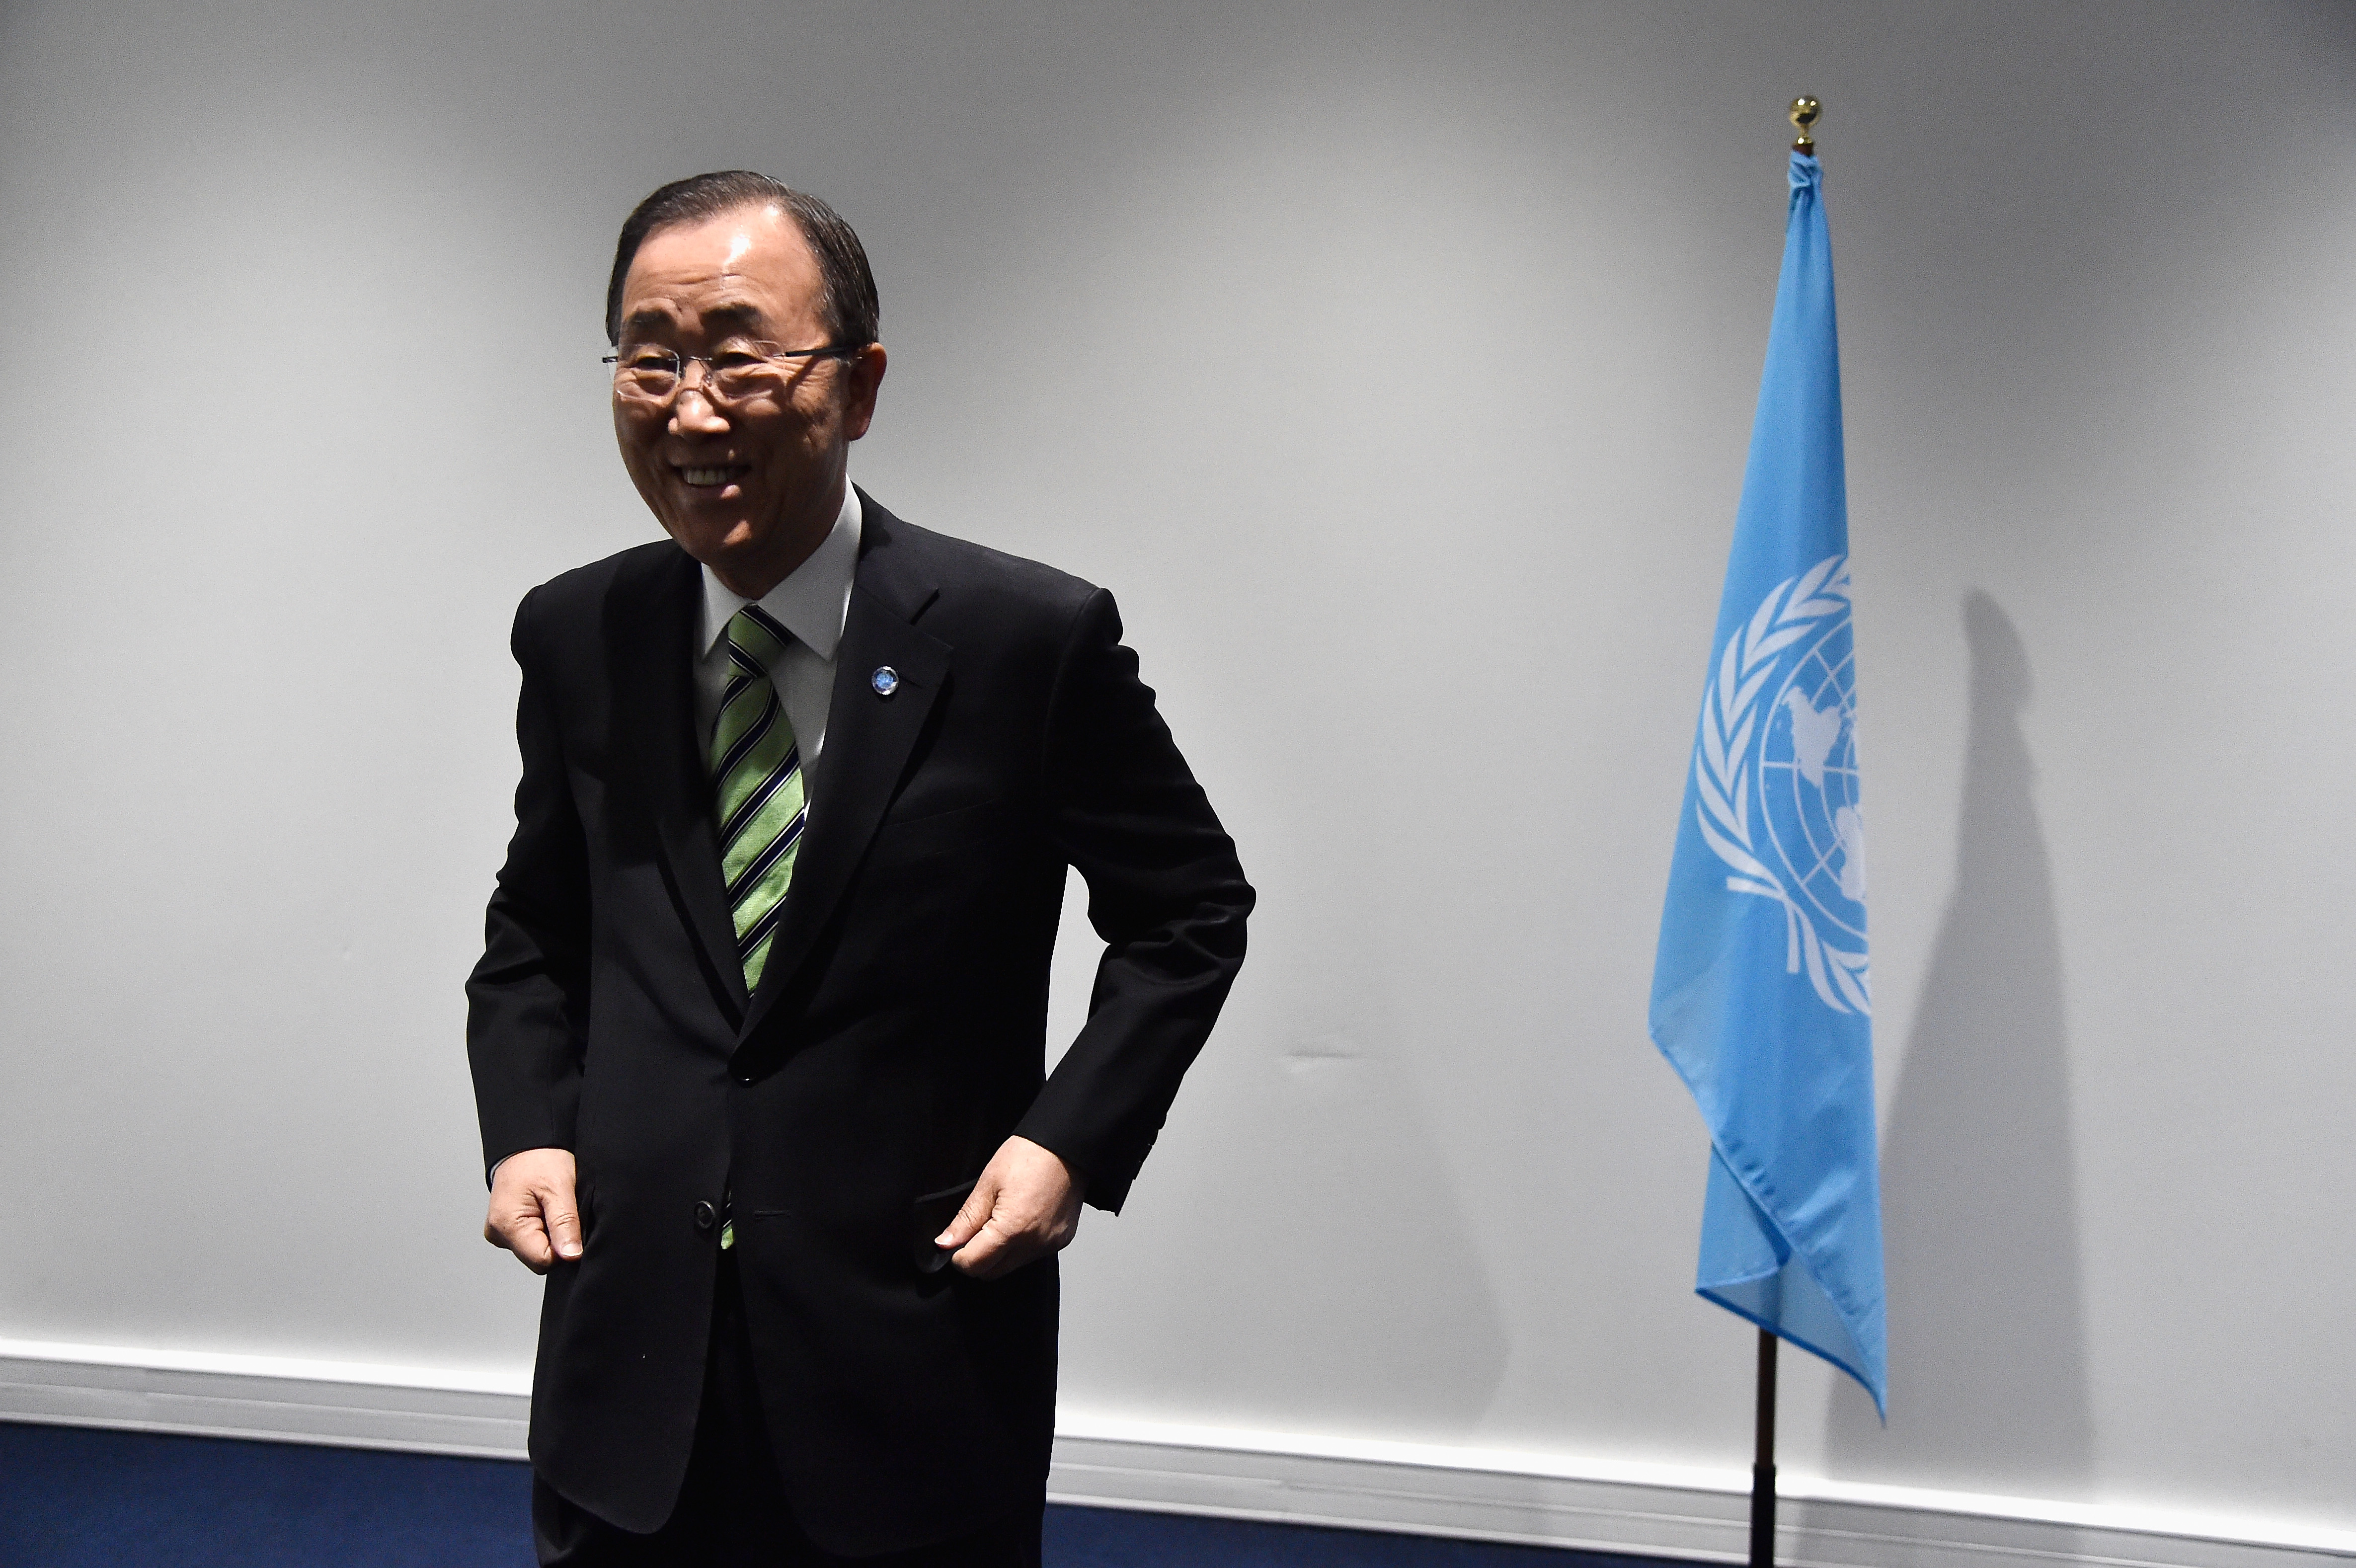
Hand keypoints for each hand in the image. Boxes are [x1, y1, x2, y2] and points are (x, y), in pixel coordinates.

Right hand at [484, 1147, 580, 1273]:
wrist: (526, 1144)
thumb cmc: (540, 1158)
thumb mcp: (560, 1187)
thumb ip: (565, 1223)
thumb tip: (571, 1255)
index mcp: (507, 1225)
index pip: (542, 1261)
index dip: (563, 1248)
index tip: (570, 1223)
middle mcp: (498, 1234)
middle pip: (538, 1258)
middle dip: (556, 1240)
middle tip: (560, 1209)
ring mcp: (500, 1232)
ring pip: (535, 1250)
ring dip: (550, 1233)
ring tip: (551, 1206)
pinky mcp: (506, 1229)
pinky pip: (530, 1240)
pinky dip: (543, 1228)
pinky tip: (544, 1209)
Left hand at [935, 1136, 1085, 1279]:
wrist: (1067, 1147)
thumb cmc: (1029, 1156)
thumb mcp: (988, 1183)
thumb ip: (965, 1219)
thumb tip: (945, 1243)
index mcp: (1012, 1228)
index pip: (975, 1265)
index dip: (958, 1256)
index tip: (956, 1243)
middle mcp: (1034, 1243)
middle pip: (992, 1273)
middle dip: (978, 1257)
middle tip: (977, 1229)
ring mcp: (1050, 1244)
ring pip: (1011, 1266)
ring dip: (1000, 1252)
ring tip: (1002, 1219)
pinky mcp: (1061, 1241)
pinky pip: (1031, 1255)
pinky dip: (1020, 1245)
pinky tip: (1021, 1219)